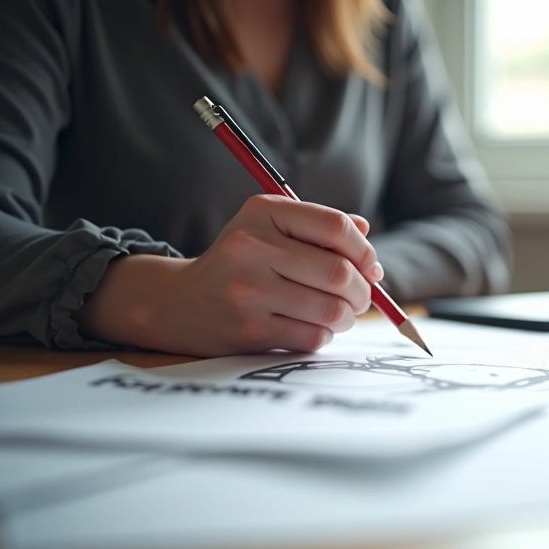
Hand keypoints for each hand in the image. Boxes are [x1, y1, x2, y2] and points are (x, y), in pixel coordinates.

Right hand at [77, 195, 382, 356]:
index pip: (335, 227)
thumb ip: (317, 227)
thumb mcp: (269, 228)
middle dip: (362, 290)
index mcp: (262, 212)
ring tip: (340, 313)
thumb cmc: (239, 262)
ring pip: (331, 310)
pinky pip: (312, 336)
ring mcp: (248, 291)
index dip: (363, 250)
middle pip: (339, 273)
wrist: (179, 302)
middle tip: (361, 297)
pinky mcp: (248, 331)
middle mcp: (252, 248)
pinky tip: (313, 327)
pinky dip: (324, 335)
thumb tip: (366, 234)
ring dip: (347, 316)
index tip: (370, 266)